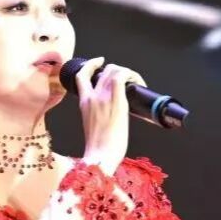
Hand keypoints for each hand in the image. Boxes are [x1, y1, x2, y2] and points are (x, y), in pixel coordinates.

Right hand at [75, 57, 146, 175]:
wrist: (100, 156)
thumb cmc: (98, 149)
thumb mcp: (91, 126)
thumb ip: (96, 115)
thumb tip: (109, 115)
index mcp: (83, 103)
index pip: (81, 76)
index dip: (91, 65)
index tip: (99, 62)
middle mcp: (91, 96)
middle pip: (102, 70)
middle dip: (117, 70)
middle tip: (128, 79)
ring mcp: (103, 98)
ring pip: (114, 70)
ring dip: (127, 72)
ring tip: (136, 82)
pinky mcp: (117, 101)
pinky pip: (122, 76)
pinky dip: (132, 75)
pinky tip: (139, 82)